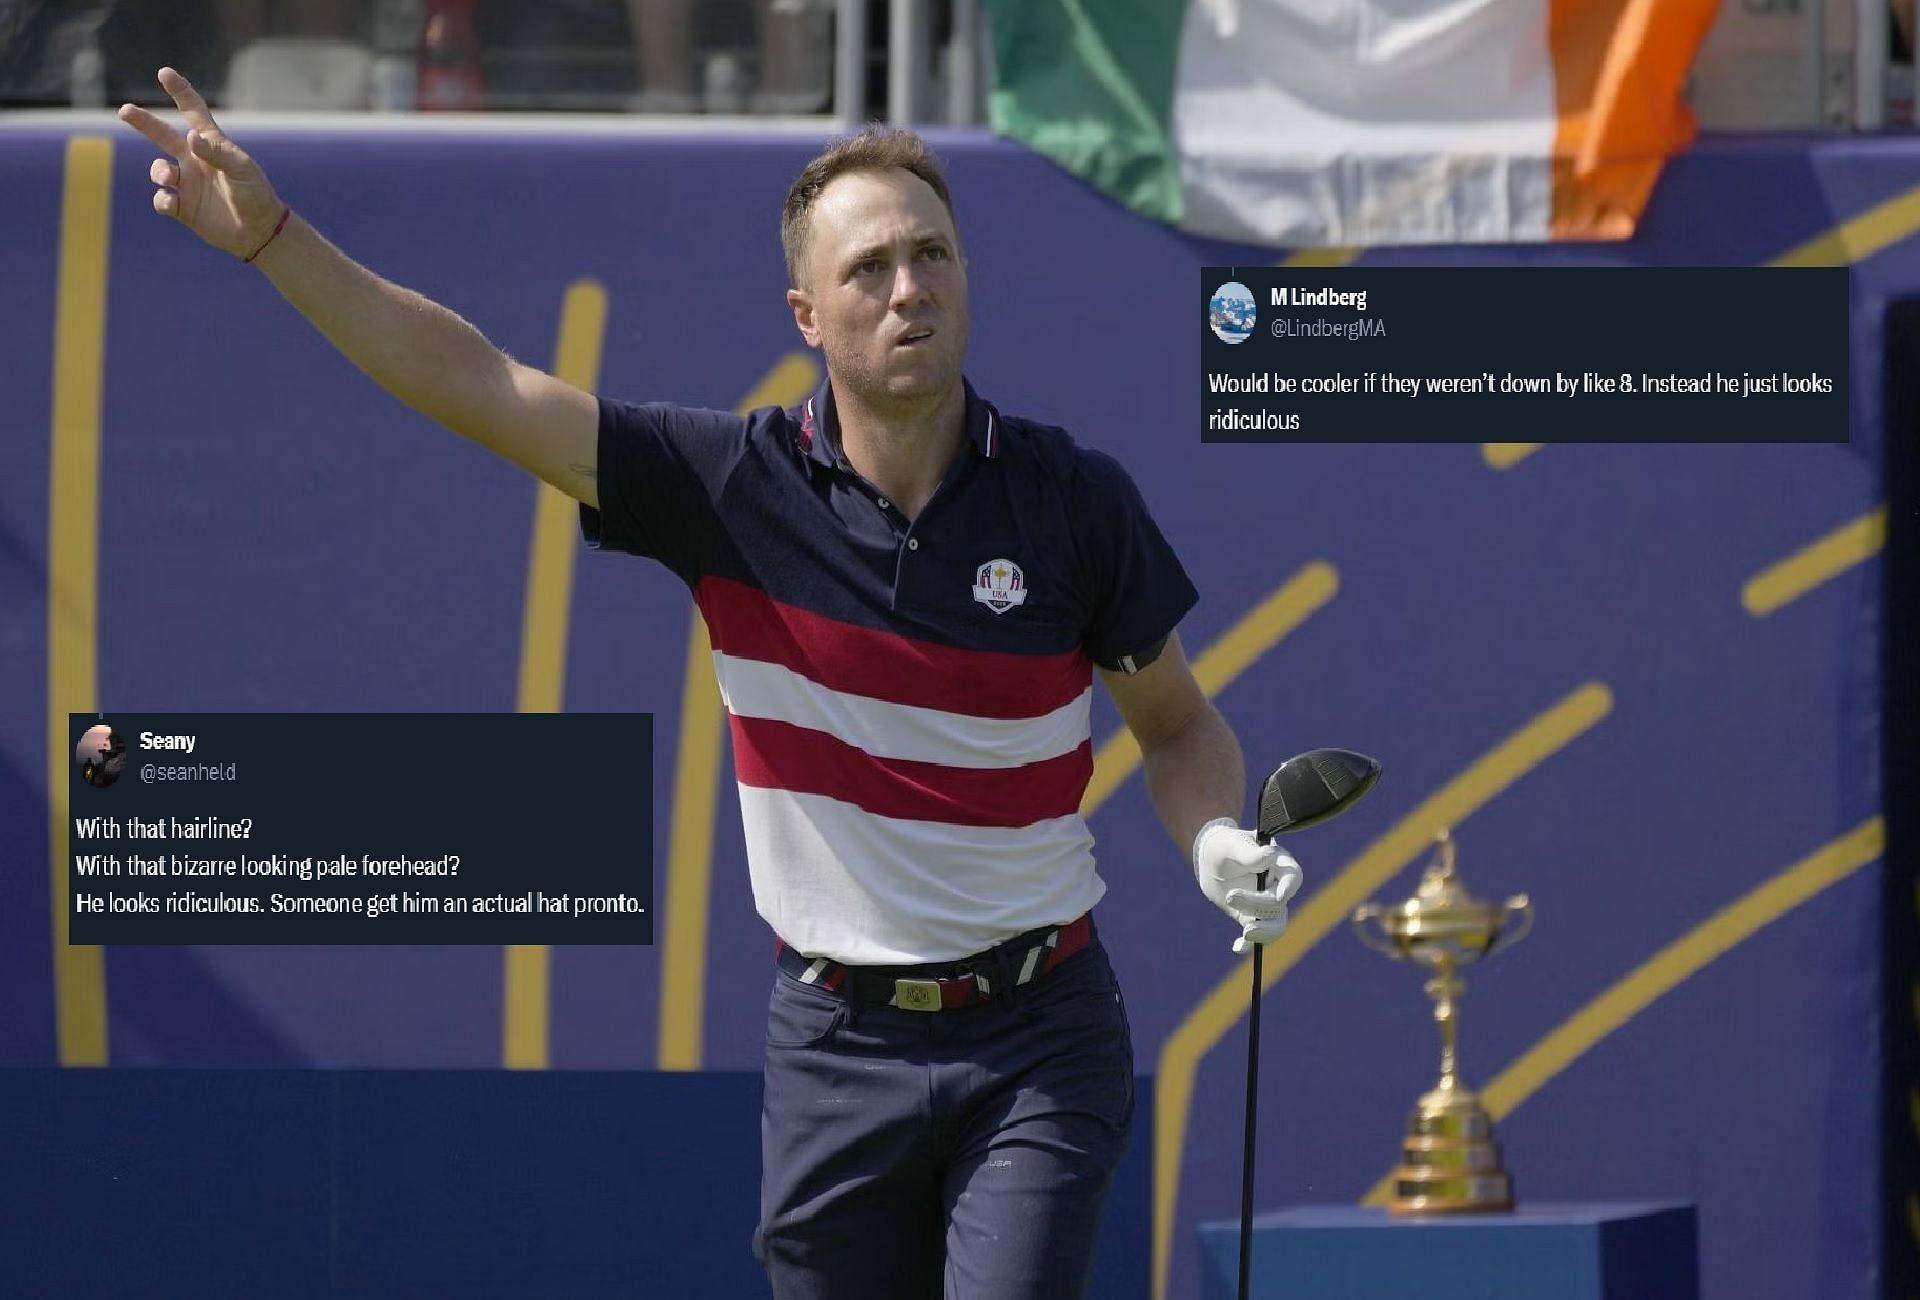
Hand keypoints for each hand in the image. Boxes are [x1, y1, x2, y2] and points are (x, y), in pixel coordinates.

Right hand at [118, 68, 283, 258]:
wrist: (259, 231)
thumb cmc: (255, 195)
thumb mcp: (241, 170)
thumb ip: (216, 153)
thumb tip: (190, 137)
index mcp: (212, 145)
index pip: (193, 112)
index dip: (180, 92)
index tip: (164, 73)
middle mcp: (195, 161)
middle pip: (162, 135)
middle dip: (143, 122)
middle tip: (124, 110)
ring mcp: (188, 184)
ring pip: (158, 170)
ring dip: (158, 172)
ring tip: (168, 178)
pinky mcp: (183, 208)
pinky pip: (161, 200)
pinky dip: (162, 200)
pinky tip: (172, 204)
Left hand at [1193, 817, 1303, 954]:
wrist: (1209, 861)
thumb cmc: (1224, 846)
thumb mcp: (1232, 844)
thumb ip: (1250, 853)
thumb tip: (1269, 856)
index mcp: (1278, 862)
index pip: (1293, 875)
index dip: (1290, 886)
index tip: (1280, 896)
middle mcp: (1277, 886)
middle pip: (1279, 903)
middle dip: (1258, 904)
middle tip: (1231, 896)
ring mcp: (1266, 904)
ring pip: (1275, 923)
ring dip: (1263, 930)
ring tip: (1245, 932)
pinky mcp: (1252, 917)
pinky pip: (1256, 935)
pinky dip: (1249, 945)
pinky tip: (1237, 947)